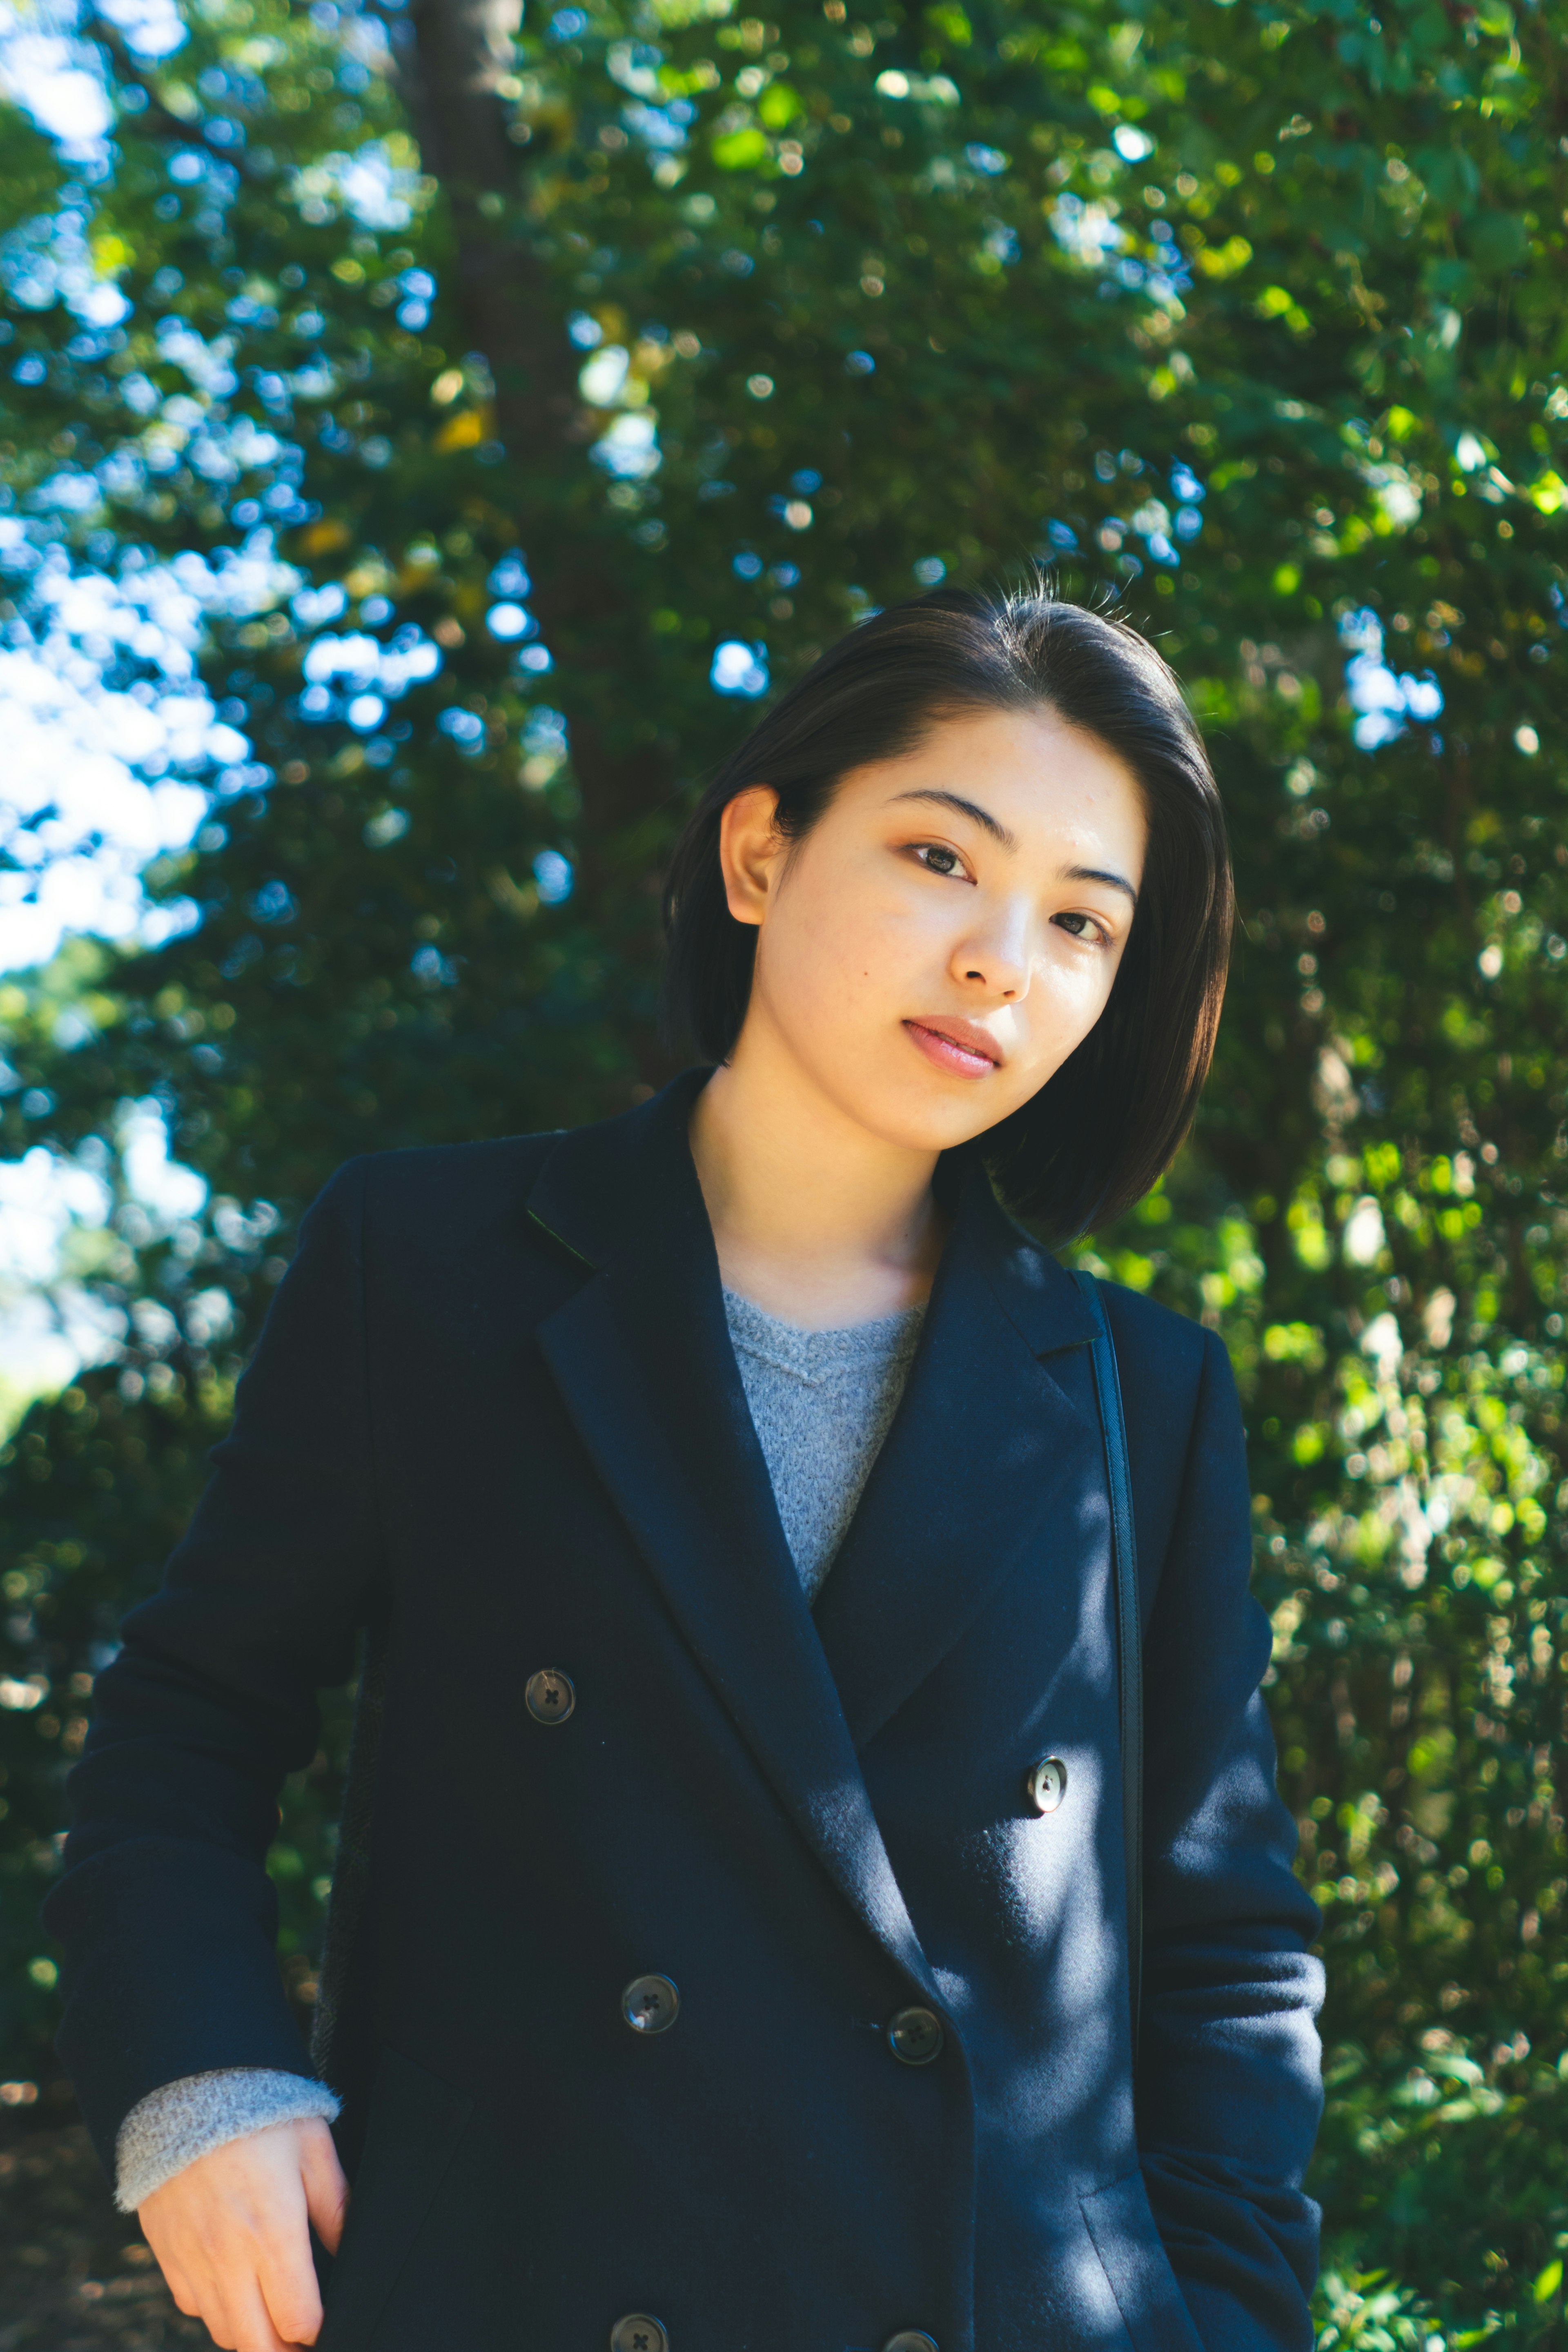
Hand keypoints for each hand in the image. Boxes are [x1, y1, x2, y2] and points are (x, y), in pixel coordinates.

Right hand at [138, 2115, 349, 2350]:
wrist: (183, 2086)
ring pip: (222, 2332)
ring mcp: (192, 2258)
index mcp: (273, 2231)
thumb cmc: (255, 2109)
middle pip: (256, 2344)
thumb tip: (348, 2250)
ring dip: (251, 2335)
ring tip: (273, 2319)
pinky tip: (235, 2286)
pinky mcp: (166, 2252)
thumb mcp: (313, 2146)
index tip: (326, 2319)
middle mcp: (229, 2255)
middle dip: (284, 2349)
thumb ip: (336, 2205)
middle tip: (302, 2335)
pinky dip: (215, 2309)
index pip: (299, 2320)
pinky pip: (192, 2305)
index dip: (318, 2330)